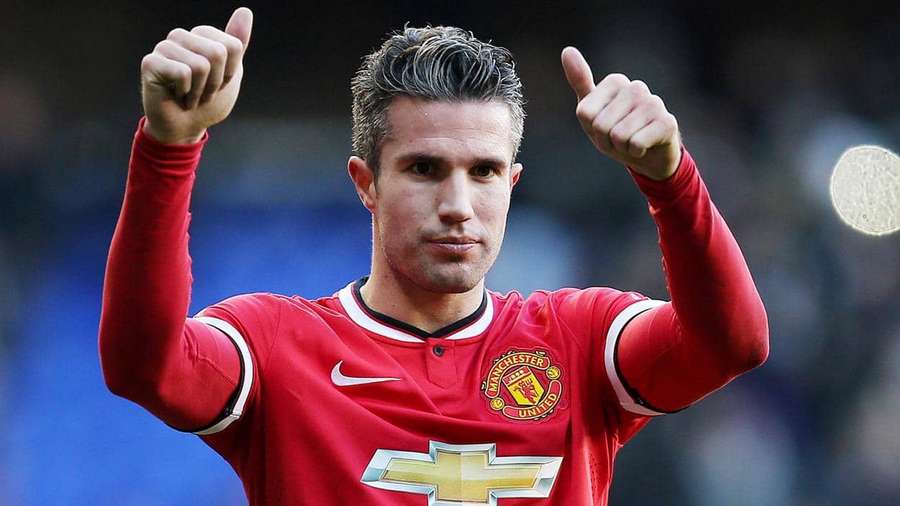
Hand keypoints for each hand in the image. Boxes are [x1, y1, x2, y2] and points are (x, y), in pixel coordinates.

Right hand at [140, 7, 252, 143]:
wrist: (186, 127)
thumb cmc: (207, 101)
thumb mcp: (231, 73)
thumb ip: (236, 43)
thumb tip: (245, 11)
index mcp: (201, 35)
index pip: (232, 46)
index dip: (230, 72)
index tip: (217, 82)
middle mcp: (181, 35)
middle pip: (218, 53)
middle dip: (215, 82)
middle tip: (202, 91)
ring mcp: (164, 47)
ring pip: (201, 65)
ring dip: (200, 91)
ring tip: (189, 95)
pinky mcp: (150, 62)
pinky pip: (183, 74)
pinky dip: (186, 93)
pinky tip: (176, 96)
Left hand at [561, 46, 680, 179]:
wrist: (648, 155)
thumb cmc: (615, 132)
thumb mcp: (592, 111)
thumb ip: (579, 82)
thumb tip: (567, 50)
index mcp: (615, 82)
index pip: (585, 113)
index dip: (591, 129)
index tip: (603, 128)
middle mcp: (636, 87)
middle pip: (601, 125)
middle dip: (606, 141)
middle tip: (618, 139)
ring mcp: (654, 103)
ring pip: (619, 136)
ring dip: (621, 148)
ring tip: (631, 142)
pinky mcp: (667, 122)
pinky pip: (637, 143)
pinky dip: (636, 152)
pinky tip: (645, 146)